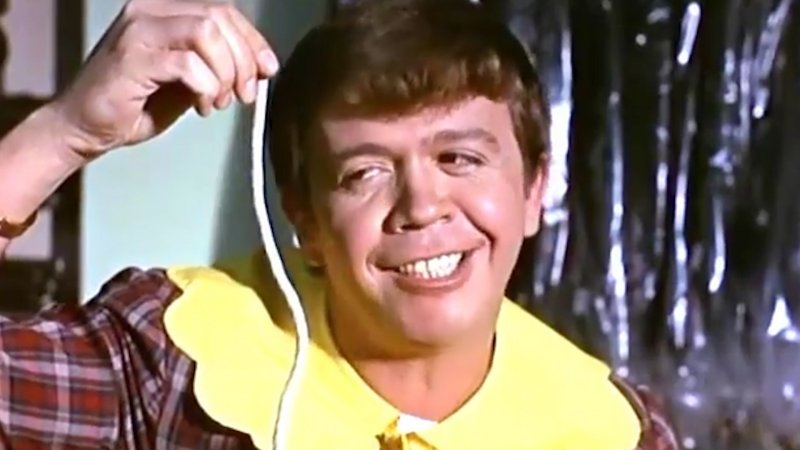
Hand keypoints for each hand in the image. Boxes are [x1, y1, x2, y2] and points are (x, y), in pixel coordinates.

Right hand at [50, 0, 277, 157]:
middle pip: (219, 17)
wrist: (86, 126)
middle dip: (243, 60)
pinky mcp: (132, 57)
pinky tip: (201, 106)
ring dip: (225, 73)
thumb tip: (261, 66)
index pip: (223, 11)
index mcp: (165, 10)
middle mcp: (149, 10)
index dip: (252, 40)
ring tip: (218, 101)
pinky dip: (205, 87)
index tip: (267, 70)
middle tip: (245, 95)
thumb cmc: (137, 104)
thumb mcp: (190, 80)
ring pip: (207, 34)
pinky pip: (188, 64)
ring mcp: (138, 30)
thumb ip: (219, 65)